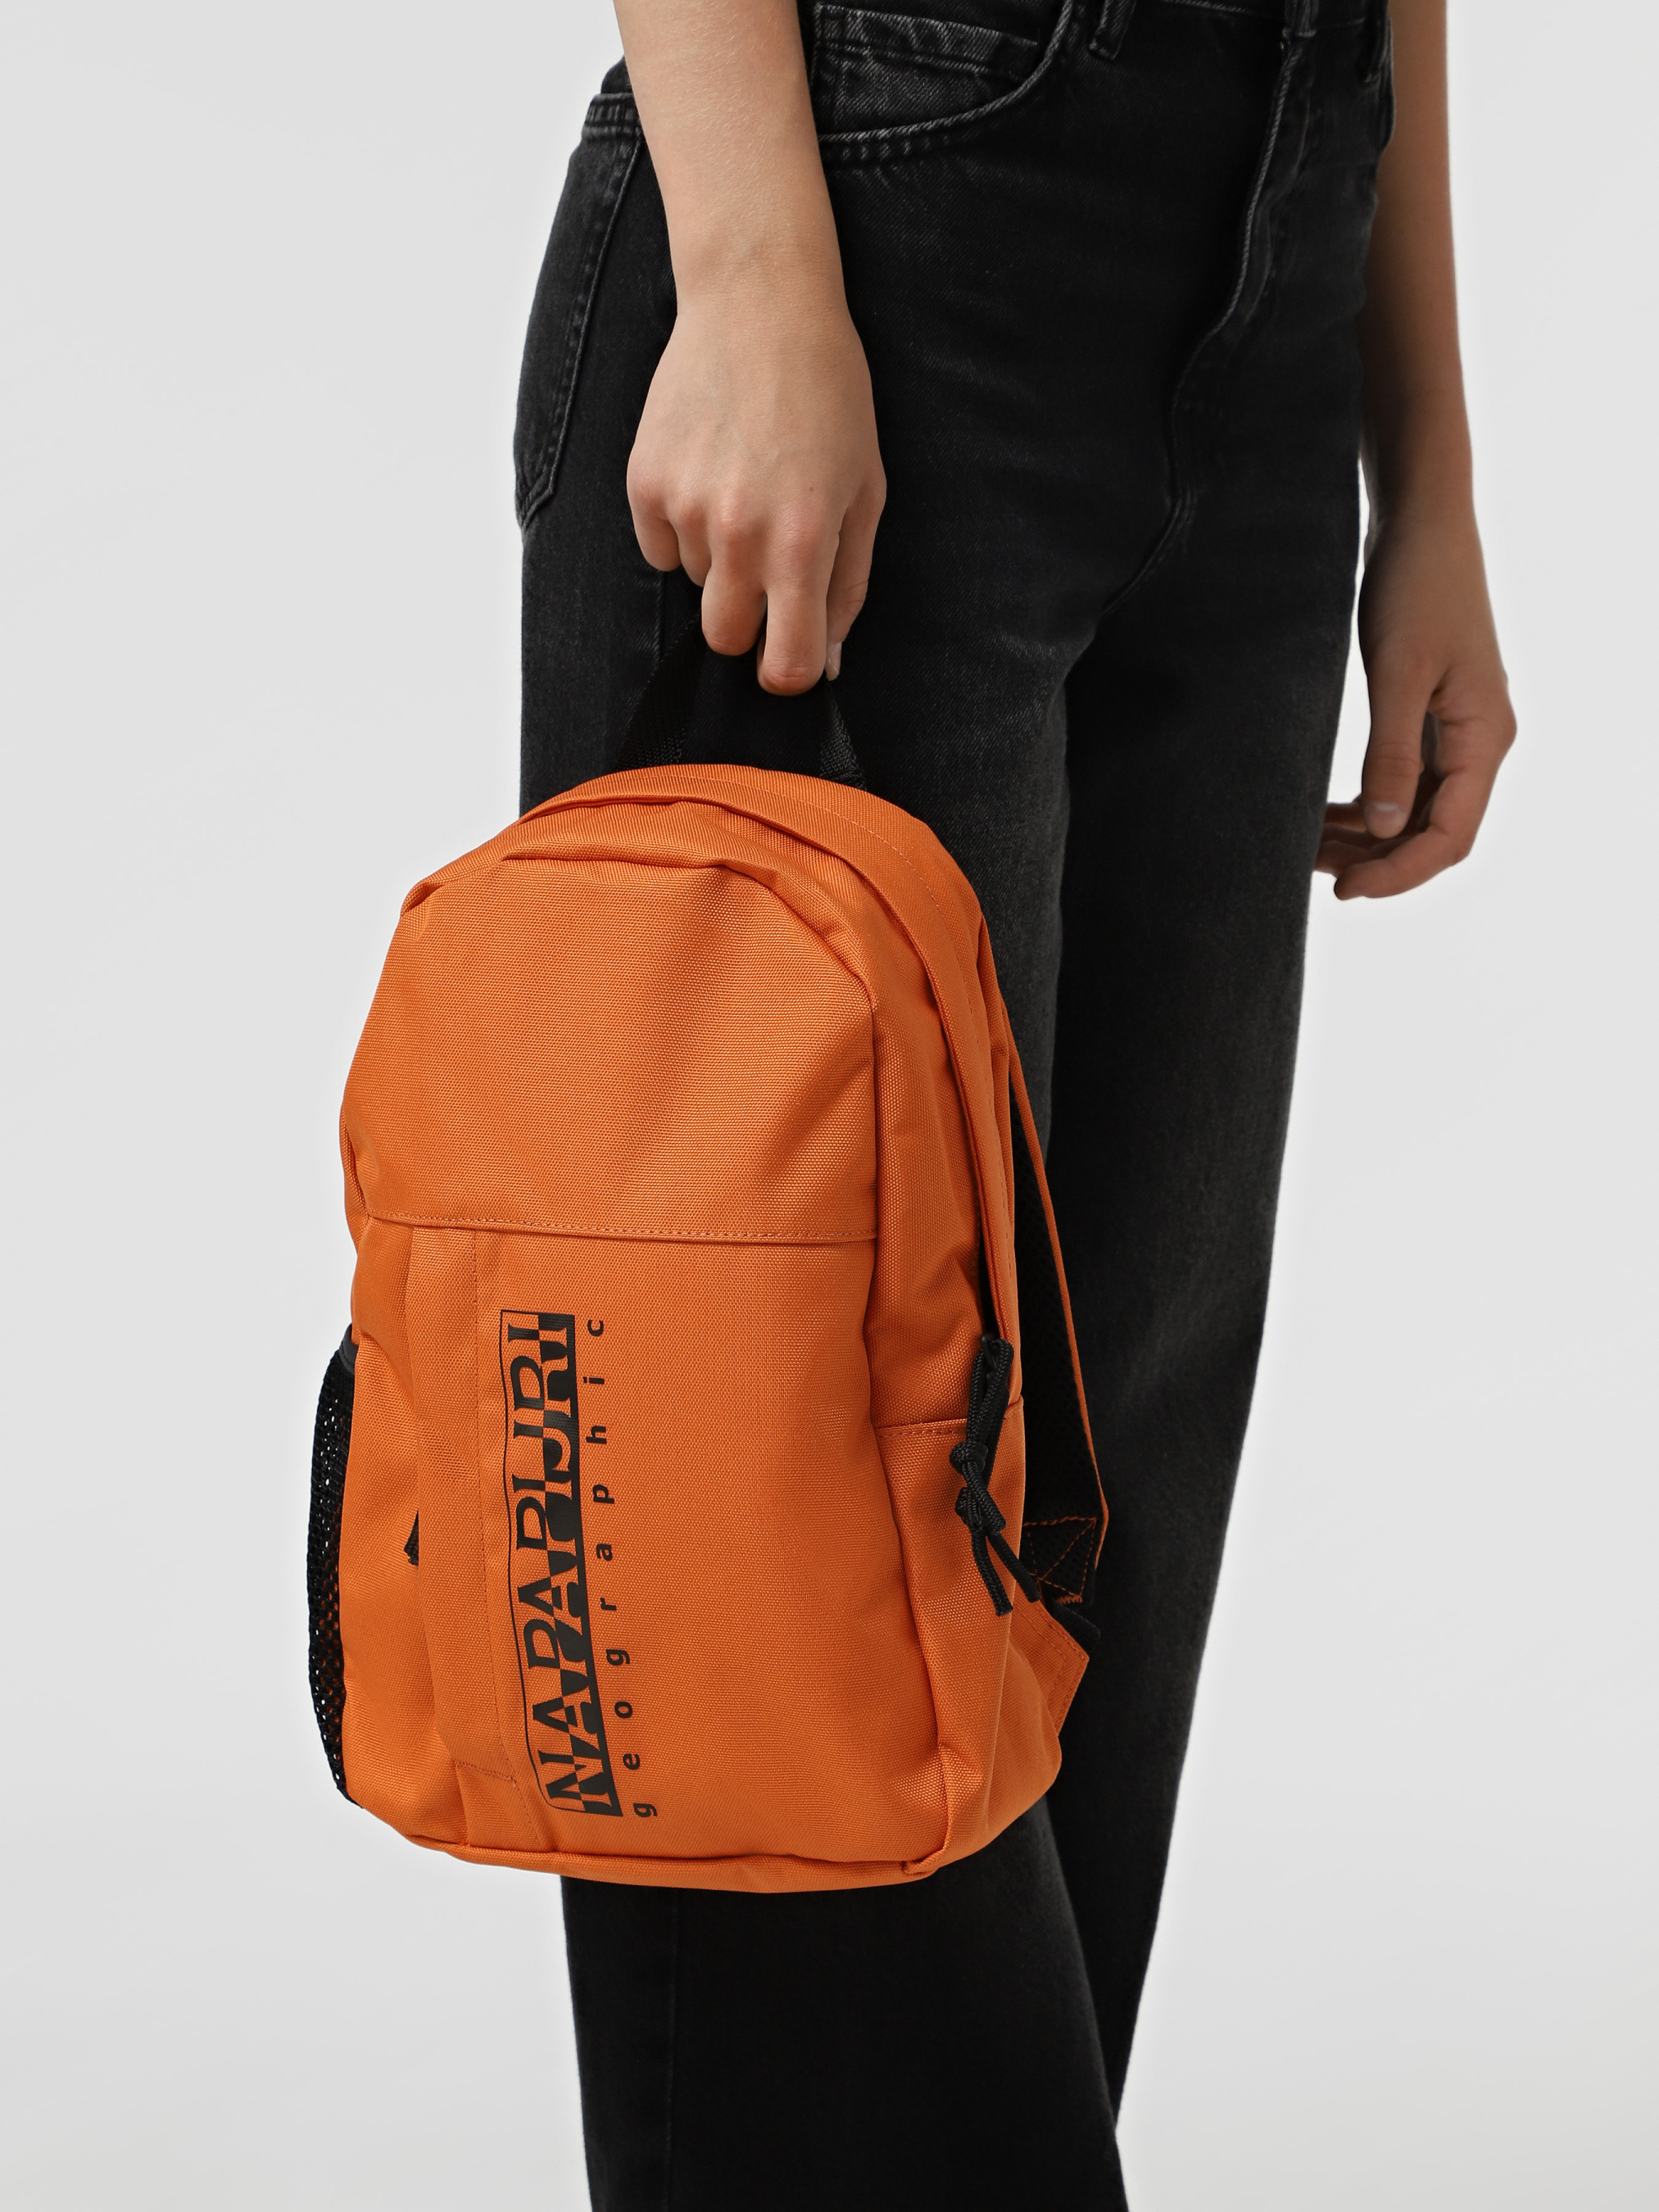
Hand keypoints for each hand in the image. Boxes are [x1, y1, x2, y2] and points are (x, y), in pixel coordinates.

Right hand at [626, 256, 886, 694]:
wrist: (758, 304)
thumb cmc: (827, 396)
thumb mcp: (864, 491)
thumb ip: (847, 584)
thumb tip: (825, 661)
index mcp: (801, 541)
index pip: (784, 666)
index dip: (791, 672)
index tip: (793, 655)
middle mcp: (737, 532)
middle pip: (725, 640)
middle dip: (749, 623)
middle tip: (770, 566)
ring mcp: (684, 507)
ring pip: (697, 585)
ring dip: (721, 559)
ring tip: (745, 486)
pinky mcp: (643, 482)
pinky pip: (660, 548)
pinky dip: (682, 528)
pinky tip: (708, 471)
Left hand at [1317, 502, 1515, 898]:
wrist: (1420, 522)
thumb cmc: (1415, 585)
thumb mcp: (1399, 672)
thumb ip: (1392, 752)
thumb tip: (1383, 828)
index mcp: (1486, 739)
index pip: (1450, 838)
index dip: (1399, 874)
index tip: (1345, 891)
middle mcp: (1480, 743)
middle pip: (1434, 834)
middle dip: (1379, 863)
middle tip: (1316, 875)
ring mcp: (1456, 732)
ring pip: (1415, 812)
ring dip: (1368, 839)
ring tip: (1309, 849)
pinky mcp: (1429, 717)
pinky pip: (1404, 782)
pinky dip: (1367, 806)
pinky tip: (1325, 815)